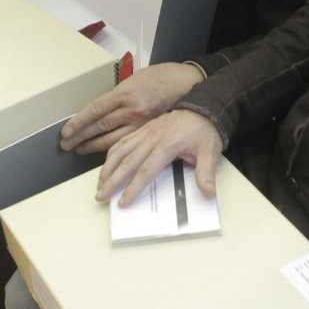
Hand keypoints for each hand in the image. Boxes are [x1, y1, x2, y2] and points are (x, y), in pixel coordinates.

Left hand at [61, 62, 205, 154]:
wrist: (187, 82)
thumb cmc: (160, 77)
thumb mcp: (135, 79)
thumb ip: (118, 96)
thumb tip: (101, 109)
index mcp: (124, 93)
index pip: (94, 110)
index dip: (78, 122)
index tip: (66, 131)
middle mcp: (131, 108)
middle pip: (99, 125)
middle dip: (80, 136)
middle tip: (66, 145)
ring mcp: (141, 122)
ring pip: (111, 138)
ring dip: (92, 145)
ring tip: (78, 150)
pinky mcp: (149, 130)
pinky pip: (127, 142)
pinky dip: (113, 149)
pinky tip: (103, 153)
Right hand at [95, 109, 221, 205]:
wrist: (204, 108)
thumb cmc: (205, 130)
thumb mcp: (210, 152)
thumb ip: (206, 173)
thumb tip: (208, 193)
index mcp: (167, 145)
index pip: (146, 170)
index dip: (133, 187)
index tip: (123, 201)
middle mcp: (152, 137)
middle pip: (127, 161)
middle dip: (112, 180)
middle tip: (100, 196)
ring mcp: (146, 132)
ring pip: (121, 150)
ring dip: (108, 167)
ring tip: (99, 183)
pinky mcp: (144, 129)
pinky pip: (123, 140)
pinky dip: (112, 152)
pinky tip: (107, 162)